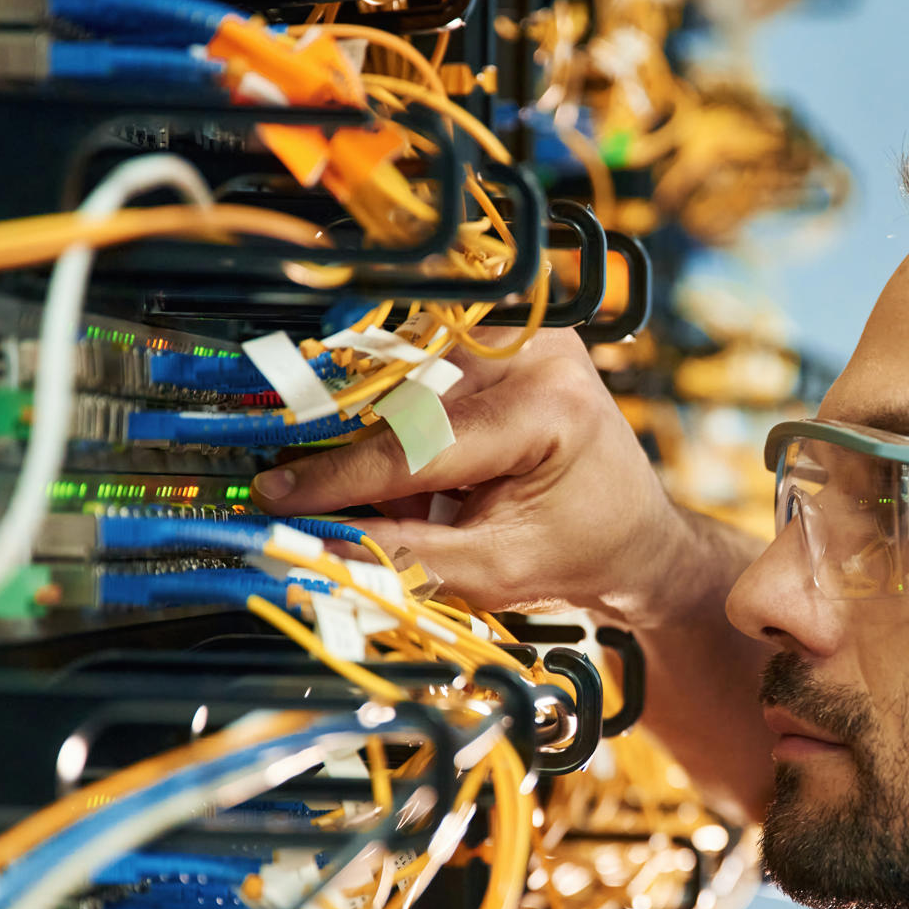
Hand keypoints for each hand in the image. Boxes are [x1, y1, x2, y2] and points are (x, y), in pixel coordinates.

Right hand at [249, 328, 692, 620]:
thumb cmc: (576, 556)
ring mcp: (520, 336)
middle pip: (403, 398)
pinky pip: (419, 371)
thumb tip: (309, 542)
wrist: (635, 536)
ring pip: (401, 381)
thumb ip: (401, 555)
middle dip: (352, 454)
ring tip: (392, 492)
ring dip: (375, 436)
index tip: (273, 497)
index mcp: (549, 408)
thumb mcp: (491, 573)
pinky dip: (398, 419)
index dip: (339, 476)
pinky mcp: (502, 337)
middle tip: (304, 494)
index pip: (418, 441)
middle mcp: (535, 352)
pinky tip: (411, 463)